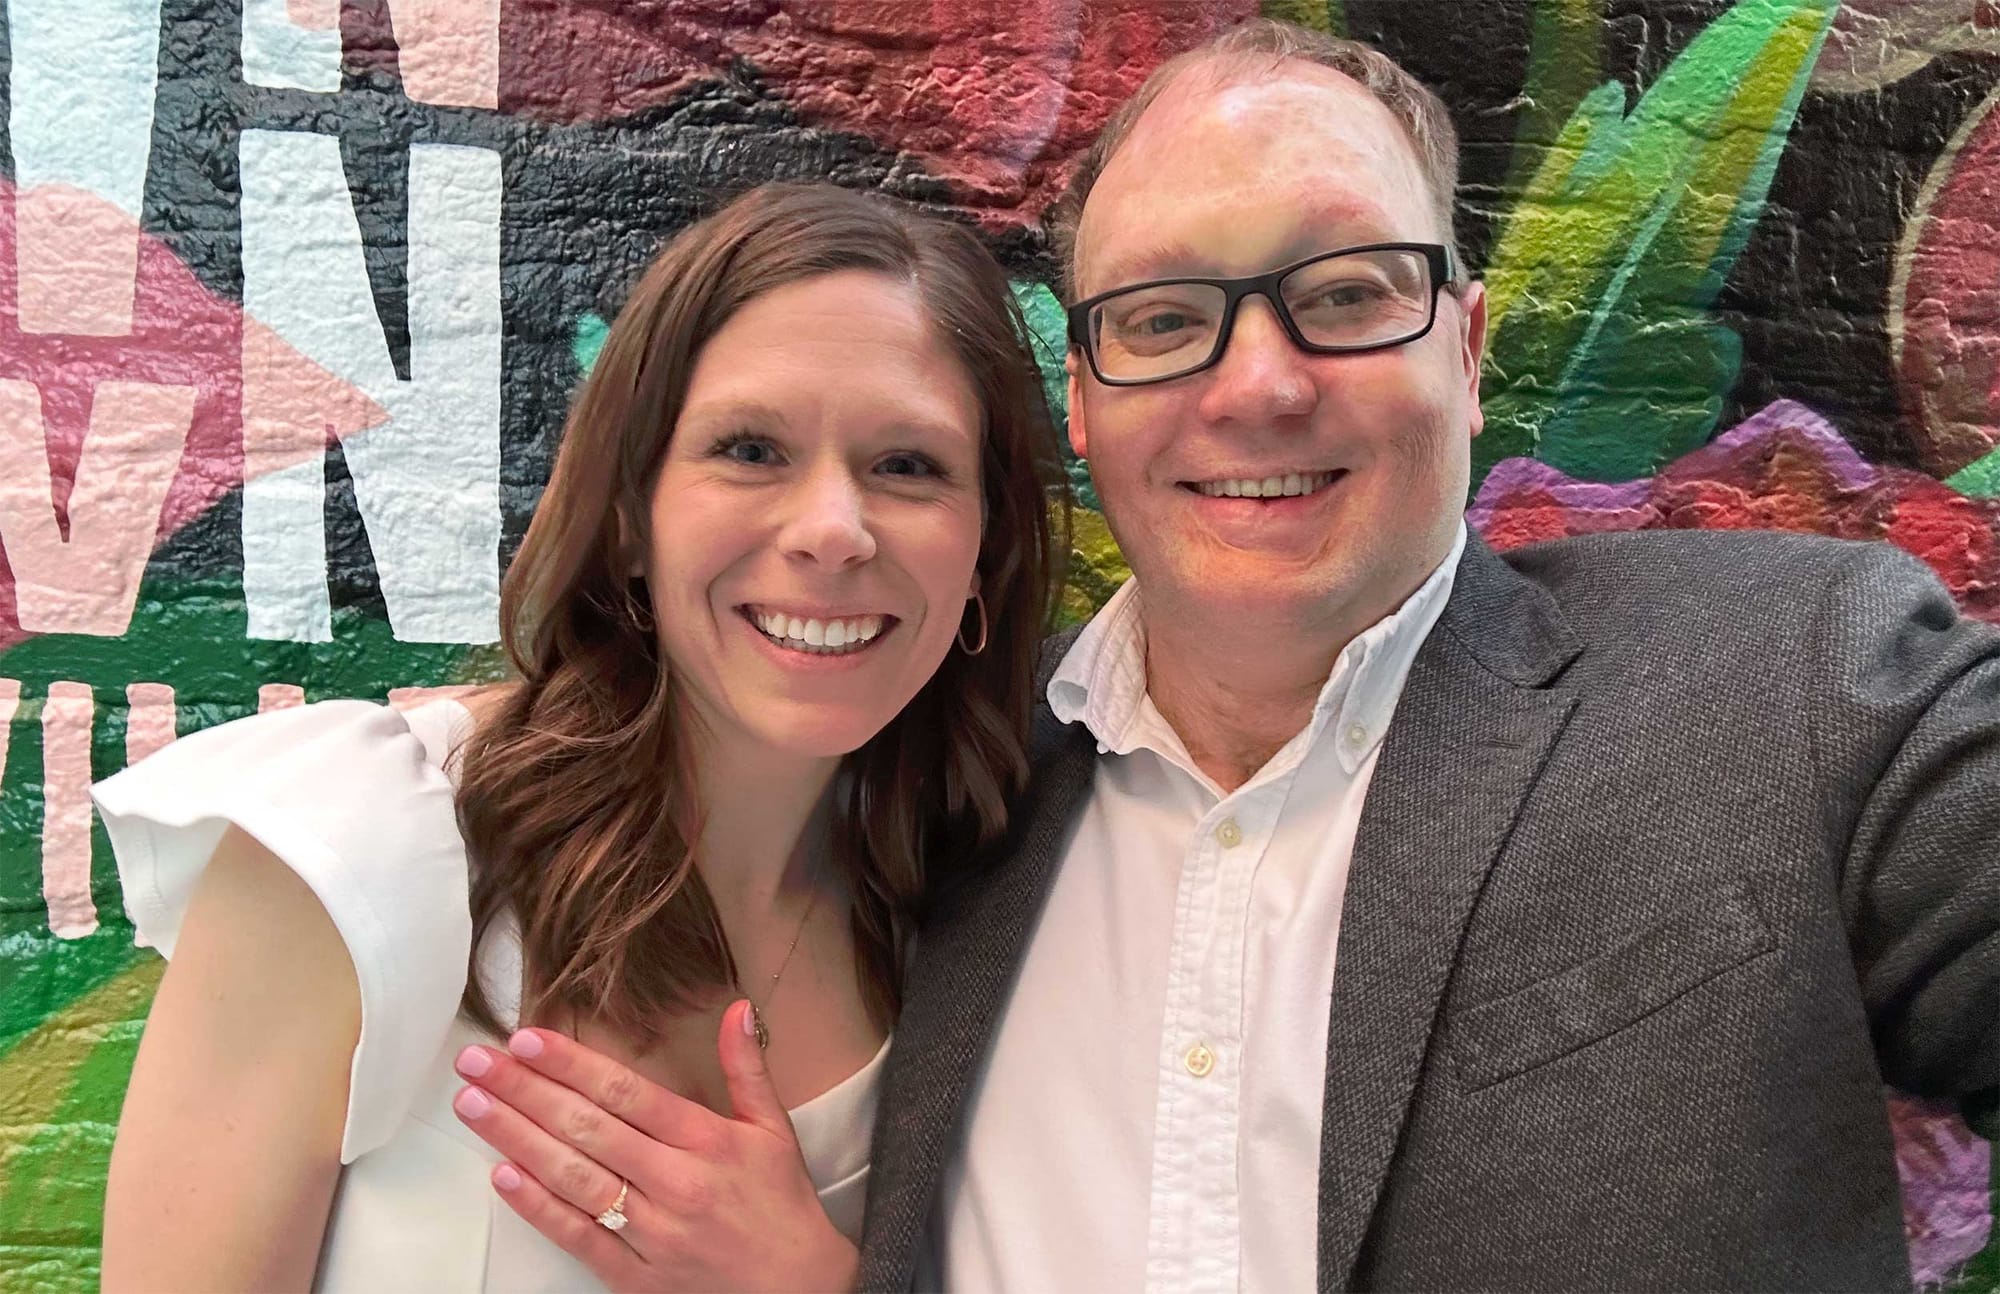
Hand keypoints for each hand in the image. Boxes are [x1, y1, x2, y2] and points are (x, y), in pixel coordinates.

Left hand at [450, 1001, 858, 1292]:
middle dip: (525, 1090)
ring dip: (515, 1138)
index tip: (528, 1039)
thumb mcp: (773, 1129)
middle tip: (477, 1062)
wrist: (797, 1290)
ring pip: (571, 1177)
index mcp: (706, 1141)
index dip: (572, 1064)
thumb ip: (747, 1068)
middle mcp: (674, 1183)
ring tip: (474, 1105)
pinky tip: (502, 1175)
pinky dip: (537, 1206)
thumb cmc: (782, 1205)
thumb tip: (739, 1009)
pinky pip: (577, 1236)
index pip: (626, 1092)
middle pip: (586, 1128)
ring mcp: (651, 1232)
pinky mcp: (634, 1276)